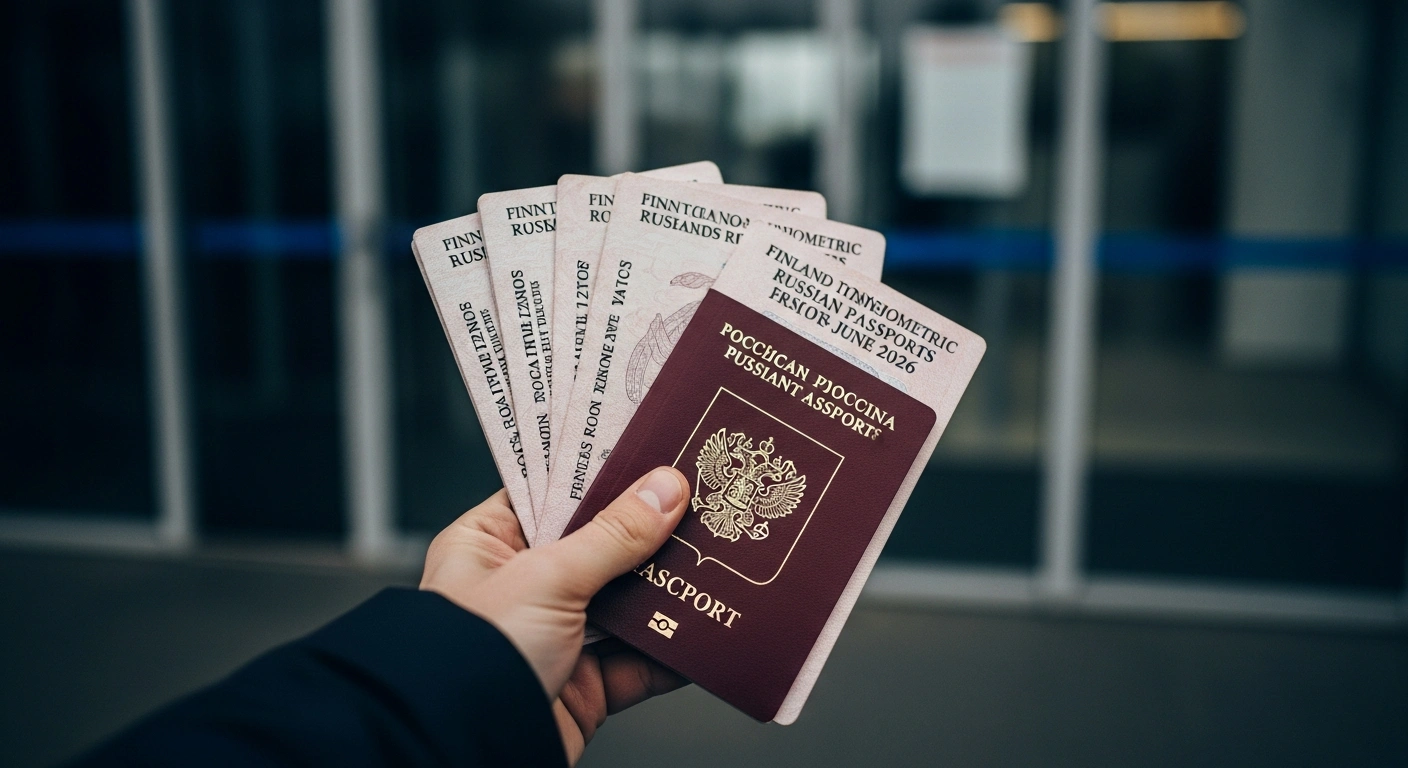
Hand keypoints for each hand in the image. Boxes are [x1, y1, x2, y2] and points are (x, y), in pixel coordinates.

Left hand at [420, 467, 690, 764]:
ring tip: (713, 560)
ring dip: (665, 590)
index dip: (599, 473)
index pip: (550, 492)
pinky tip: (703, 627)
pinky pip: (639, 661)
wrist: (466, 750)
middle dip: (647, 533)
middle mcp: (519, 588)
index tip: (648, 453)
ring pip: (624, 603)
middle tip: (697, 503)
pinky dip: (671, 649)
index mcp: (487, 545)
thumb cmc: (468, 660)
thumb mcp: (546, 578)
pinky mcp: (583, 685)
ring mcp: (554, 637)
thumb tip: (663, 491)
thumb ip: (612, 535)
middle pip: (597, 545)